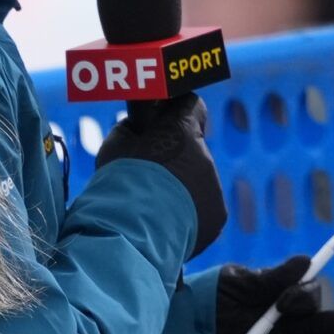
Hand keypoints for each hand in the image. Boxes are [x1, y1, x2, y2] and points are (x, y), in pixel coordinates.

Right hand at [94, 94, 227, 256]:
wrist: (133, 228)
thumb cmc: (120, 182)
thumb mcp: (115, 144)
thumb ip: (133, 131)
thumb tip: (139, 129)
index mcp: (182, 131)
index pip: (190, 105)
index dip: (174, 114)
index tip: (162, 123)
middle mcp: (205, 156)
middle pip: (191, 150)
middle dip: (173, 158)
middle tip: (147, 175)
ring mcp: (214, 187)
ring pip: (197, 181)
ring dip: (179, 188)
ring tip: (151, 205)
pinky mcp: (217, 216)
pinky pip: (202, 208)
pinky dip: (186, 213)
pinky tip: (163, 222)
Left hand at [205, 256, 333, 333]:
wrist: (160, 332)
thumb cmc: (195, 301)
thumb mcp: (231, 283)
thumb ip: (266, 278)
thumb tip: (305, 262)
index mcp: (269, 302)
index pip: (300, 298)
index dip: (303, 297)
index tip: (288, 301)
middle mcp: (273, 329)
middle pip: (314, 328)